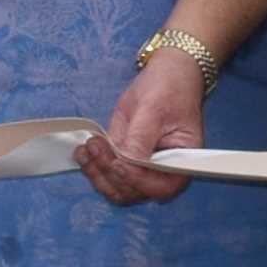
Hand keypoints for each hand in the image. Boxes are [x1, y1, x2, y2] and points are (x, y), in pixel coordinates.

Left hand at [85, 35, 211, 205]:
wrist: (167, 75)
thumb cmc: (169, 89)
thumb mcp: (154, 110)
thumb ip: (140, 140)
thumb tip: (124, 163)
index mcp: (181, 164)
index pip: (158, 187)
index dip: (135, 179)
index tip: (116, 162)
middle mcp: (163, 173)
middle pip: (133, 191)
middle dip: (109, 173)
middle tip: (95, 147)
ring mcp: (143, 168)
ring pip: (117, 188)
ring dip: (97, 172)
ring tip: (87, 148)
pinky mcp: (127, 159)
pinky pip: (109, 174)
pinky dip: (94, 167)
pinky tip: (85, 151)